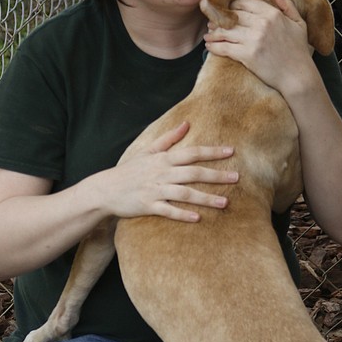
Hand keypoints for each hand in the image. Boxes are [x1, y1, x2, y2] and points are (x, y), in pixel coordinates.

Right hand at [96, 121, 238, 222]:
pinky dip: (182, 214)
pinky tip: (198, 218)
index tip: (231, 151)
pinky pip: (168, 210)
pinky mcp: (148, 206)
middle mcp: (162, 173)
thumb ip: (169, 138)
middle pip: (193, 172)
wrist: (105, 189)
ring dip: (206, 198)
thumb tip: (186, 123)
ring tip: (225, 202)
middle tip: (236, 177)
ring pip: (185, 193)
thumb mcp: (148, 151)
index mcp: (163, 159)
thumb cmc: (130, 170)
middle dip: (216, 175)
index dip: (212, 152)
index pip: (192, 153)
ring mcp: (155, 190)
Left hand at [203, 0, 315, 94]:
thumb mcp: (299, 23)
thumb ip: (287, 5)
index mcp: (273, 14)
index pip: (244, 3)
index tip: (227, 11)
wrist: (298, 77)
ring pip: (226, 31)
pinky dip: (214, 46)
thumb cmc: (299, 51)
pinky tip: (209, 46)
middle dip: (220, 19)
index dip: (232, 6)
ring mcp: (254, 39)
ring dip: (214, 33)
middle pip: (232, 16)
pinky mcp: (247, 55)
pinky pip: (224, 47)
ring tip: (208, 35)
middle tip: (212, 23)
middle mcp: (262, 24)